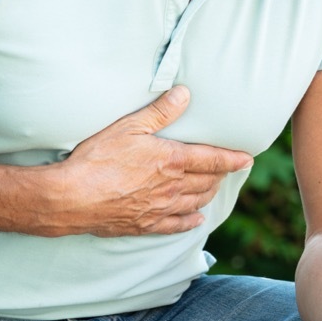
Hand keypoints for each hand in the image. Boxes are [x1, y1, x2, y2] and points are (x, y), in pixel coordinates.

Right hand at [50, 86, 252, 236]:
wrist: (74, 197)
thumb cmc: (98, 158)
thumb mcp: (129, 126)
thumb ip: (160, 112)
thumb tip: (185, 94)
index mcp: (172, 160)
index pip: (212, 160)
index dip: (232, 159)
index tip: (248, 158)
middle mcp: (172, 187)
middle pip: (207, 182)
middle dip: (221, 175)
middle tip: (228, 169)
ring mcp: (160, 209)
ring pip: (196, 202)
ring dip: (208, 194)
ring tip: (213, 187)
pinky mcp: (145, 225)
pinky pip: (177, 225)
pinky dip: (190, 221)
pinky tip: (196, 219)